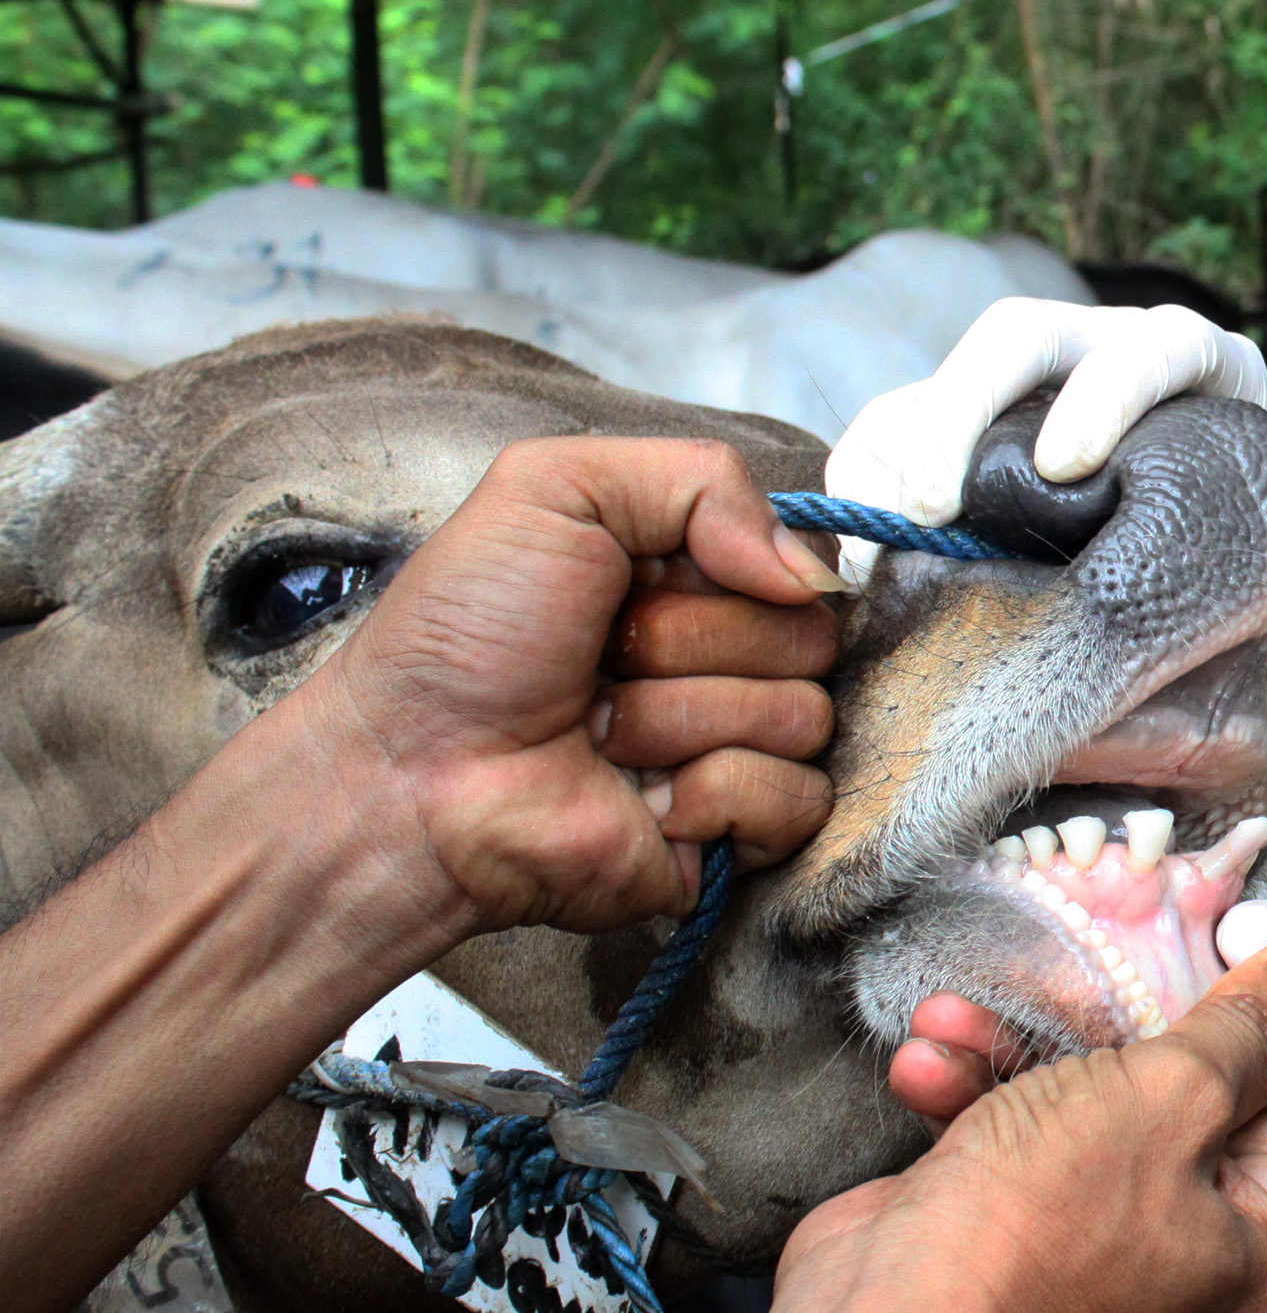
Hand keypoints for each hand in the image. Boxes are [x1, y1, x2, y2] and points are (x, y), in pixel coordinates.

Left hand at [290, 436, 842, 939]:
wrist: (410, 774)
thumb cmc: (462, 635)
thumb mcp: (554, 488)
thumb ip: (701, 479)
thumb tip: (809, 574)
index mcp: (690, 575)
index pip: (796, 556)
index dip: (732, 565)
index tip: (640, 579)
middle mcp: (722, 658)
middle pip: (805, 636)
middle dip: (689, 645)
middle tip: (601, 663)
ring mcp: (733, 747)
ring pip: (801, 717)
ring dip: (682, 721)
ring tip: (600, 734)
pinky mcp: (734, 833)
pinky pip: (798, 799)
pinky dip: (714, 793)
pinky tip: (643, 799)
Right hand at [585, 937, 1266, 1312]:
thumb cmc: (1045, 1224)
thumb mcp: (1170, 1094)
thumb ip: (1247, 1027)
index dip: (1226, 1042)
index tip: (1171, 985)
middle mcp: (1199, 1280)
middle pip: (1179, 1109)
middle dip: (1096, 1043)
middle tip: (1063, 990)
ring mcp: (1101, 1272)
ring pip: (1081, 1121)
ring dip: (1009, 1065)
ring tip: (958, 1026)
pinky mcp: (1015, 1256)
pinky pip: (1017, 1157)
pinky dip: (970, 1109)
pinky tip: (925, 1068)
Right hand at [823, 298, 1266, 664]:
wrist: (1189, 565)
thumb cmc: (1245, 554)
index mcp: (1195, 369)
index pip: (1160, 344)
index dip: (1110, 386)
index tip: (1068, 464)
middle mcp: (1095, 357)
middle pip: (1022, 337)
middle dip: (967, 406)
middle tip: (938, 506)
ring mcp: (1014, 394)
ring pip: (937, 382)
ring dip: (897, 451)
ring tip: (877, 538)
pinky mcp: (949, 438)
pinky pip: (887, 436)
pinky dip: (860, 487)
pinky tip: (844, 553)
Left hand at [1215, 898, 1266, 1233]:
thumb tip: (1234, 928)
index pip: (1209, 1033)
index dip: (1186, 981)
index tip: (1193, 942)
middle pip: (1205, 1089)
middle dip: (1194, 1032)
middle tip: (1196, 976)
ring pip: (1225, 1126)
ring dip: (1218, 1077)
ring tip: (1242, 1019)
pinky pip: (1257, 1153)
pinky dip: (1251, 1112)